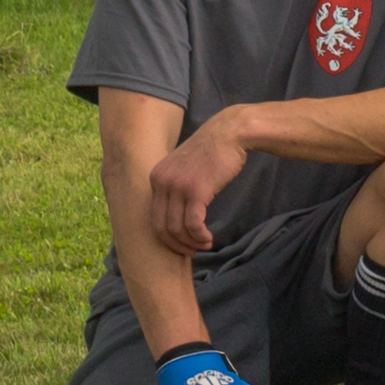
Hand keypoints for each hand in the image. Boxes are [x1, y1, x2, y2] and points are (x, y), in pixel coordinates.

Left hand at [151, 122, 249, 254]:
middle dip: (176, 245)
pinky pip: (193, 224)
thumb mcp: (184, 166)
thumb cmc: (212, 151)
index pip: (153, 217)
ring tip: (205, 244)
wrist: (230, 133)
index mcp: (156, 177)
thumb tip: (175, 210)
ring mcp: (178, 186)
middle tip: (192, 251)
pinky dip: (200, 236)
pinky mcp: (196, 190)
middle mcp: (161, 182)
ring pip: (177, 229)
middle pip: (161, 227)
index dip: (167, 236)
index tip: (182, 242)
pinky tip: (209, 238)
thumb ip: (175, 185)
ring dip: (191, 242)